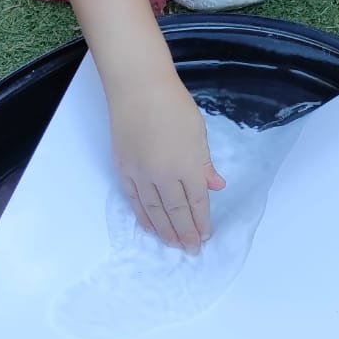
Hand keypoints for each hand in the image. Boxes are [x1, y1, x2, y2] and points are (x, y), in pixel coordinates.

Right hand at [108, 76, 223, 253]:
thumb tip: (215, 186)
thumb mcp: (198, 133)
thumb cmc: (174, 105)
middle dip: (185, 233)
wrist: (139, 89)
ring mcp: (140, 173)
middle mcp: (163, 175)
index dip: (201, 222)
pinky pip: (134, 200)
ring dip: (164, 230)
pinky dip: (142, 216)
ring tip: (172, 244)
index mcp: (187, 166)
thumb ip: (204, 163)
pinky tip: (149, 226)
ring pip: (153, 211)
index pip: (196, 203)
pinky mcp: (123, 168)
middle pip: (175, 212)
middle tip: (190, 249)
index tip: (205, 236)